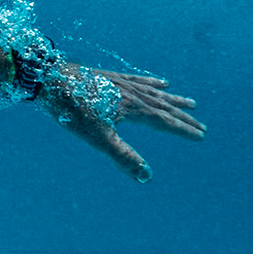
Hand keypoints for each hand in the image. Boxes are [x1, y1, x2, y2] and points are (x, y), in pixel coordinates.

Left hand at [38, 65, 203, 182]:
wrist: (51, 78)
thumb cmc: (72, 110)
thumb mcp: (97, 138)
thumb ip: (123, 156)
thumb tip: (147, 177)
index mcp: (133, 109)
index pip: (164, 122)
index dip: (183, 130)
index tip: (201, 136)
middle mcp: (133, 94)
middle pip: (164, 107)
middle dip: (183, 118)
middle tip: (202, 125)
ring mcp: (122, 83)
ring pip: (155, 93)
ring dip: (173, 100)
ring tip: (190, 102)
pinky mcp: (111, 77)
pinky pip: (140, 80)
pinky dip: (153, 83)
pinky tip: (162, 82)